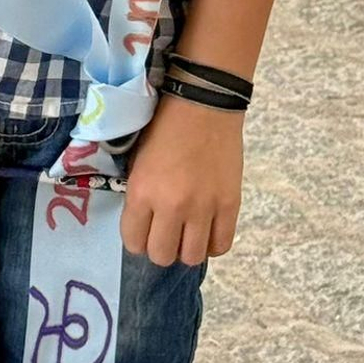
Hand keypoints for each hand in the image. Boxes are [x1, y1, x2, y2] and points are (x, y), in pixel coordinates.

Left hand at [121, 92, 243, 266]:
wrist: (203, 105)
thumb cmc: (164, 127)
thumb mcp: (137, 160)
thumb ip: (139, 195)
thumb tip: (143, 223)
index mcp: (142, 192)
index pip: (134, 242)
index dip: (136, 240)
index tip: (142, 231)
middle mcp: (171, 206)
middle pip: (162, 256)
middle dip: (160, 247)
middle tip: (164, 232)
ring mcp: (203, 208)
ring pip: (192, 257)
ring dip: (186, 249)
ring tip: (187, 232)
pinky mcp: (230, 206)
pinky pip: (221, 246)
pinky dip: (212, 244)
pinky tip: (207, 230)